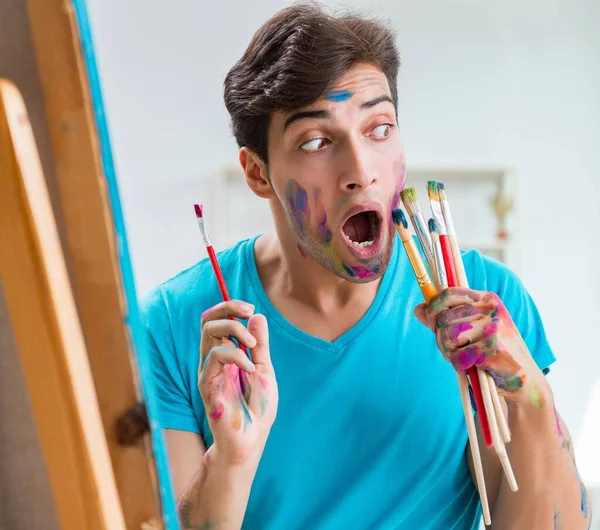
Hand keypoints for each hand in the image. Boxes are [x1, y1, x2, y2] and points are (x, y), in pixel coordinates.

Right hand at [199, 300, 277, 466]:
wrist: (251, 440)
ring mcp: (208, 371)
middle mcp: (213, 360)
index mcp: (225, 354)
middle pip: (207, 320)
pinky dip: (236, 356)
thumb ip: (259, 345)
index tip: (250, 308)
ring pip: (208, 332)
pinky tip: (249, 369)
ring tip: (252, 346)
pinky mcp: (206, 384)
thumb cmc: (257, 409)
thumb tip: (257, 316)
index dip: (230, 307)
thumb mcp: (264, 369)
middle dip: (228, 308)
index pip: (217, 321)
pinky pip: (215, 356)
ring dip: (234, 329)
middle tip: (248, 310)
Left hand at [414, 288, 548, 405]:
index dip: (433, 307)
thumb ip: (444, 318)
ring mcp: (492, 328)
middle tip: (457, 350)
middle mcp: (491, 309)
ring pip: (446, 337)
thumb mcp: (471, 329)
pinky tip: (473, 367)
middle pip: (443, 319)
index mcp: (487, 299)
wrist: (524, 379)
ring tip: (465, 358)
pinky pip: (457, 357)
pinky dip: (460, 366)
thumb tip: (417, 309)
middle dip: (442, 338)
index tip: (431, 321)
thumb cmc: (493, 352)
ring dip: (449, 353)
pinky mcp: (492, 349)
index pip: (448, 293)